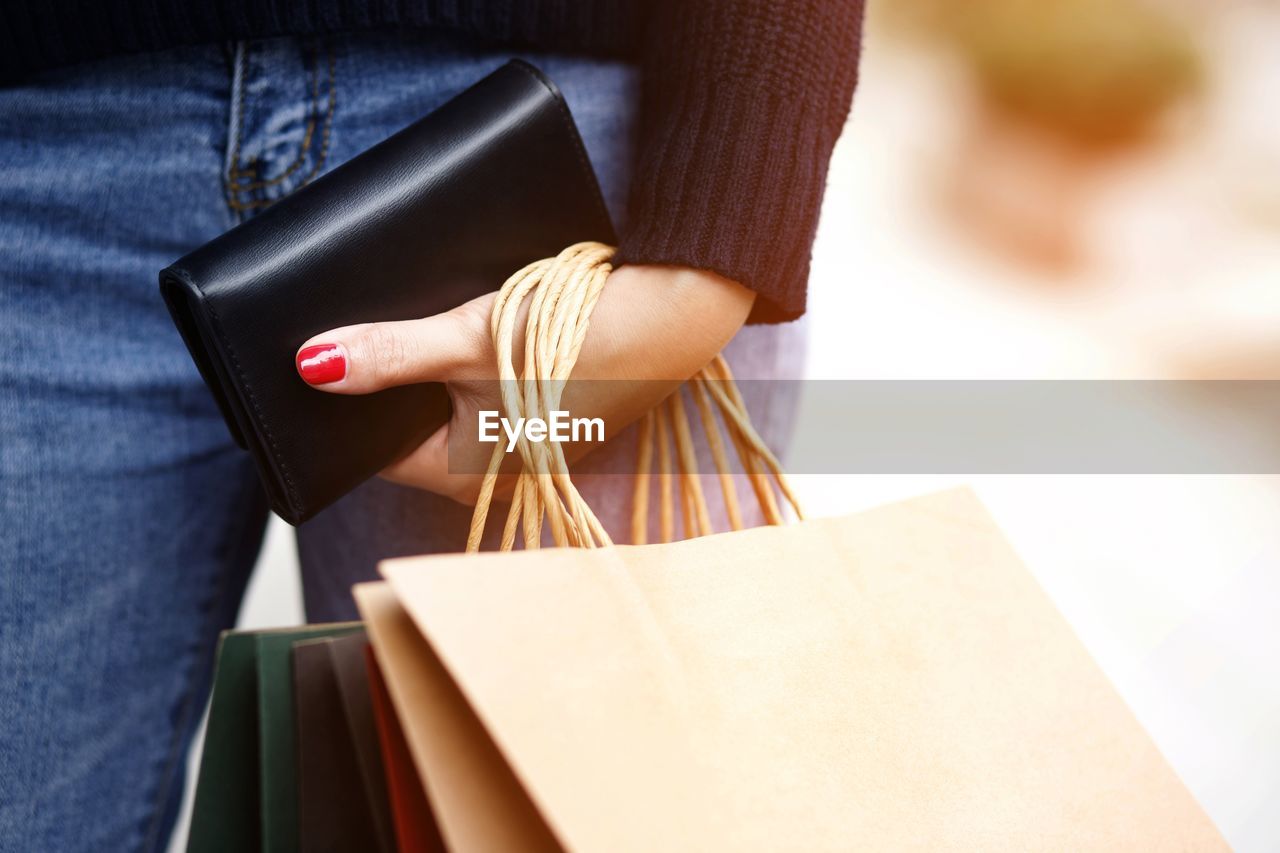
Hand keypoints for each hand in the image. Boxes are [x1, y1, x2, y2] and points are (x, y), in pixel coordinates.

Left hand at [295, 265, 754, 502]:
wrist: (679, 312)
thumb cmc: (581, 339)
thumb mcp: (470, 339)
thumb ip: (392, 353)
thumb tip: (313, 366)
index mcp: (467, 476)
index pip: (373, 449)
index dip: (346, 403)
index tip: (326, 357)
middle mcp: (495, 474)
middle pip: (411, 426)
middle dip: (392, 381)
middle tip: (373, 326)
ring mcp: (525, 446)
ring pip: (449, 407)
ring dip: (435, 367)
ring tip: (427, 321)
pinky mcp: (549, 415)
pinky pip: (488, 395)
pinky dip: (473, 364)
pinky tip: (475, 324)